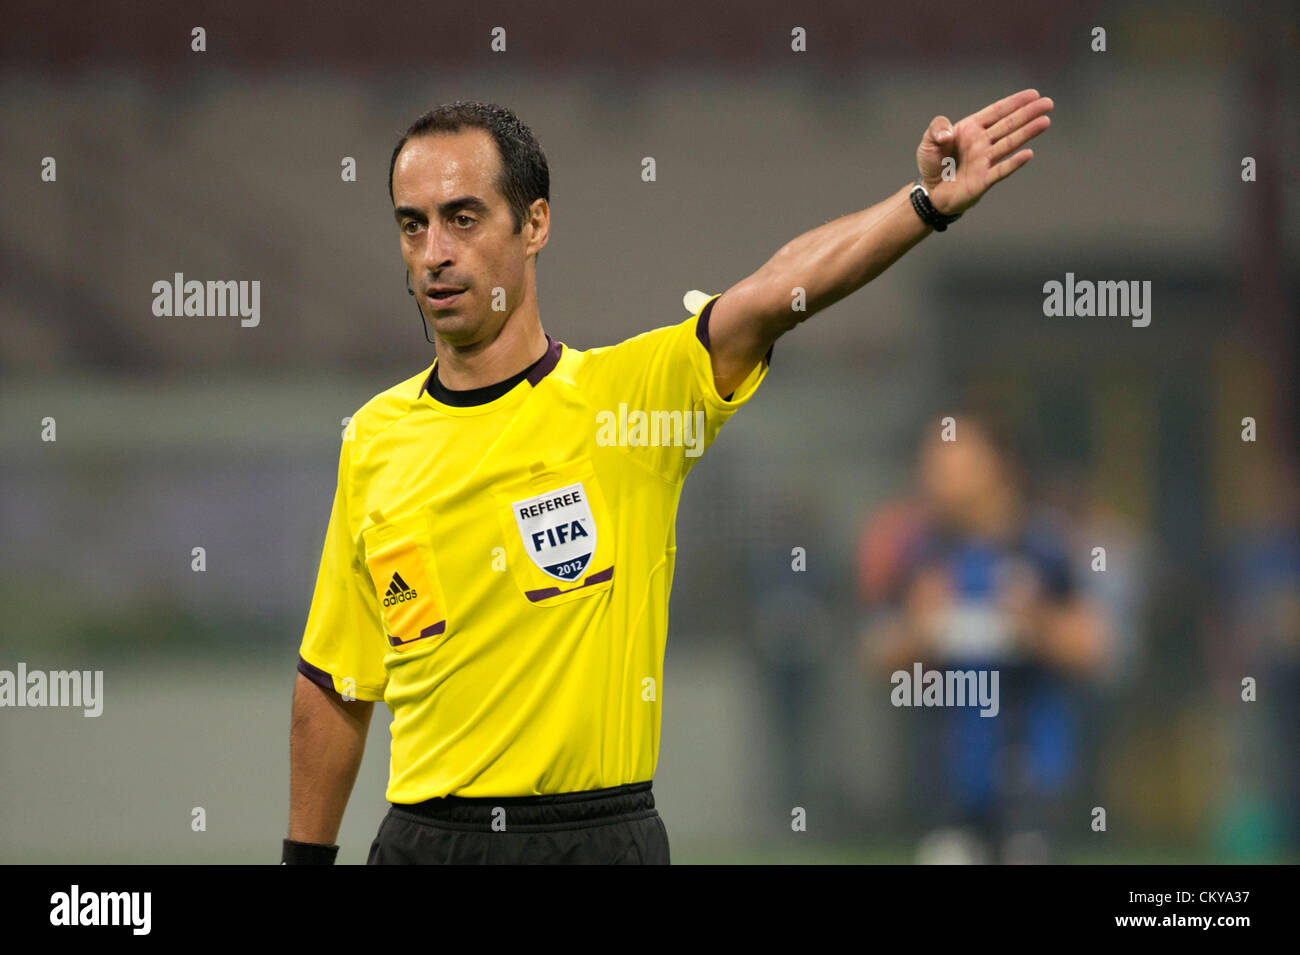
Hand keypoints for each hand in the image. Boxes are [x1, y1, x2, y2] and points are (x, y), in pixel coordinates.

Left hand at [916, 88, 1052, 216]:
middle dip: (1028, 113)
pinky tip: (1028, 154)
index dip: (1014, 103)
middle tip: (1048, 103)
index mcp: (971, 129)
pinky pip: (1001, 170)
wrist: (931, 192)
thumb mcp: (927, 141)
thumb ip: (936, 128)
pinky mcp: (984, 179)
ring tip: (1045, 121)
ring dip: (1027, 133)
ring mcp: (985, 160)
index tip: (1033, 94)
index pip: (996, 112)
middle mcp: (982, 142)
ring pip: (1009, 143)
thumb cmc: (932, 164)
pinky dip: (1013, 163)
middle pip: (1008, 125)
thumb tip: (947, 134)